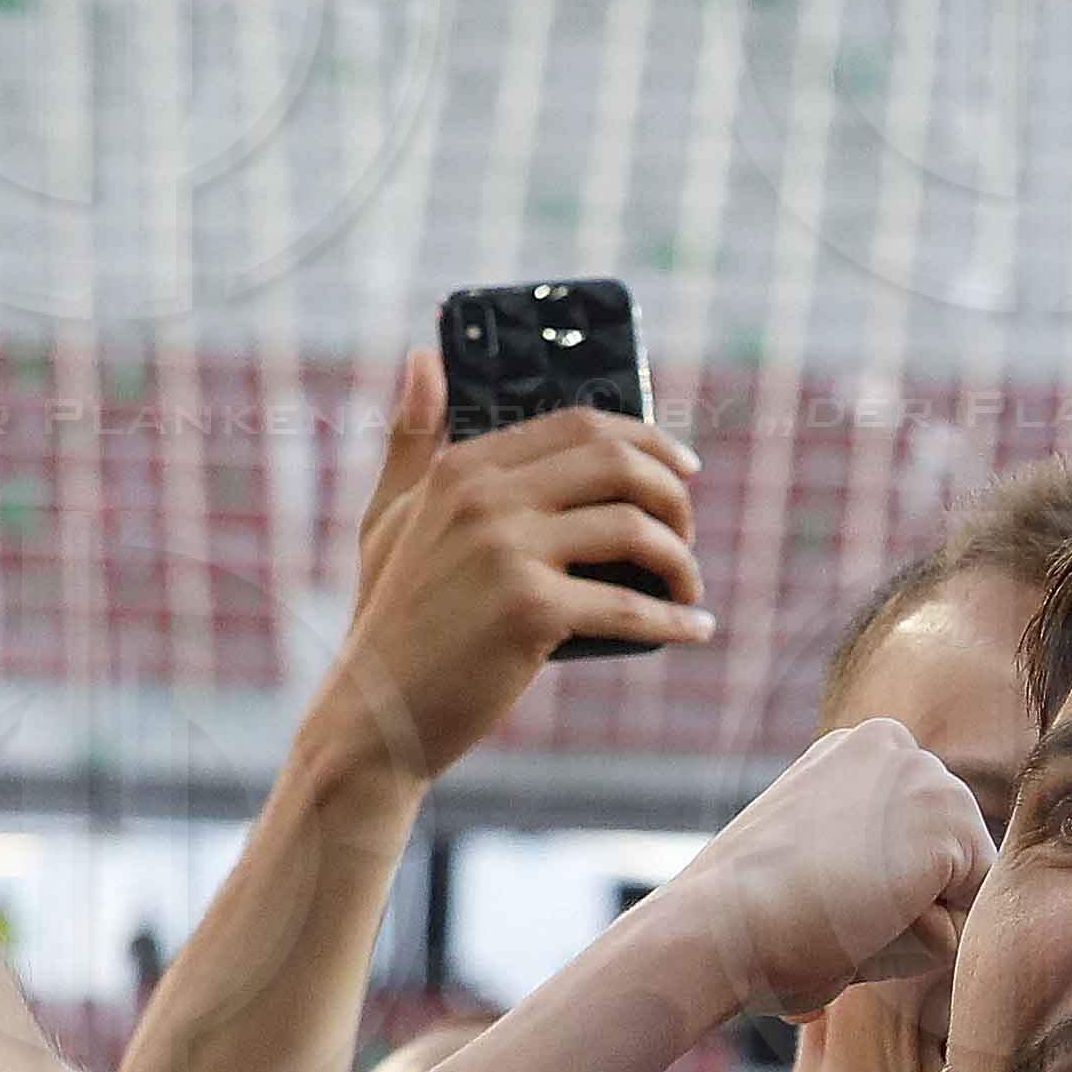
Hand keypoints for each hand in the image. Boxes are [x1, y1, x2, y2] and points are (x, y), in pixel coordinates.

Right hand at [306, 350, 711, 777]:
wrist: (375, 714)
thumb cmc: (392, 614)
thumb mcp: (389, 514)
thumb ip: (413, 437)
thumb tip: (424, 357)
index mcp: (459, 466)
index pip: (578, 425)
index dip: (646, 440)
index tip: (684, 469)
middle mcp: (482, 496)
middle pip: (616, 463)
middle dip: (672, 495)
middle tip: (686, 533)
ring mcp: (505, 552)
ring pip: (634, 529)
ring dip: (680, 561)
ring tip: (688, 589)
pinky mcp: (529, 611)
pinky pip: (630, 606)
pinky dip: (675, 620)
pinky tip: (696, 629)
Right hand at [649, 719, 991, 1022]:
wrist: (714, 927)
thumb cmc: (738, 919)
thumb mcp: (800, 864)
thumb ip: (854, 862)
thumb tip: (893, 907)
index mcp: (856, 751)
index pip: (914, 851)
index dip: (870, 896)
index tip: (808, 888)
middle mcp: (899, 747)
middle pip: (944, 872)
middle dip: (895, 913)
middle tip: (821, 906)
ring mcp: (930, 778)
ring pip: (953, 904)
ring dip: (900, 935)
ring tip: (838, 914)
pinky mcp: (949, 824)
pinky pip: (958, 930)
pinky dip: (913, 952)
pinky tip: (861, 921)